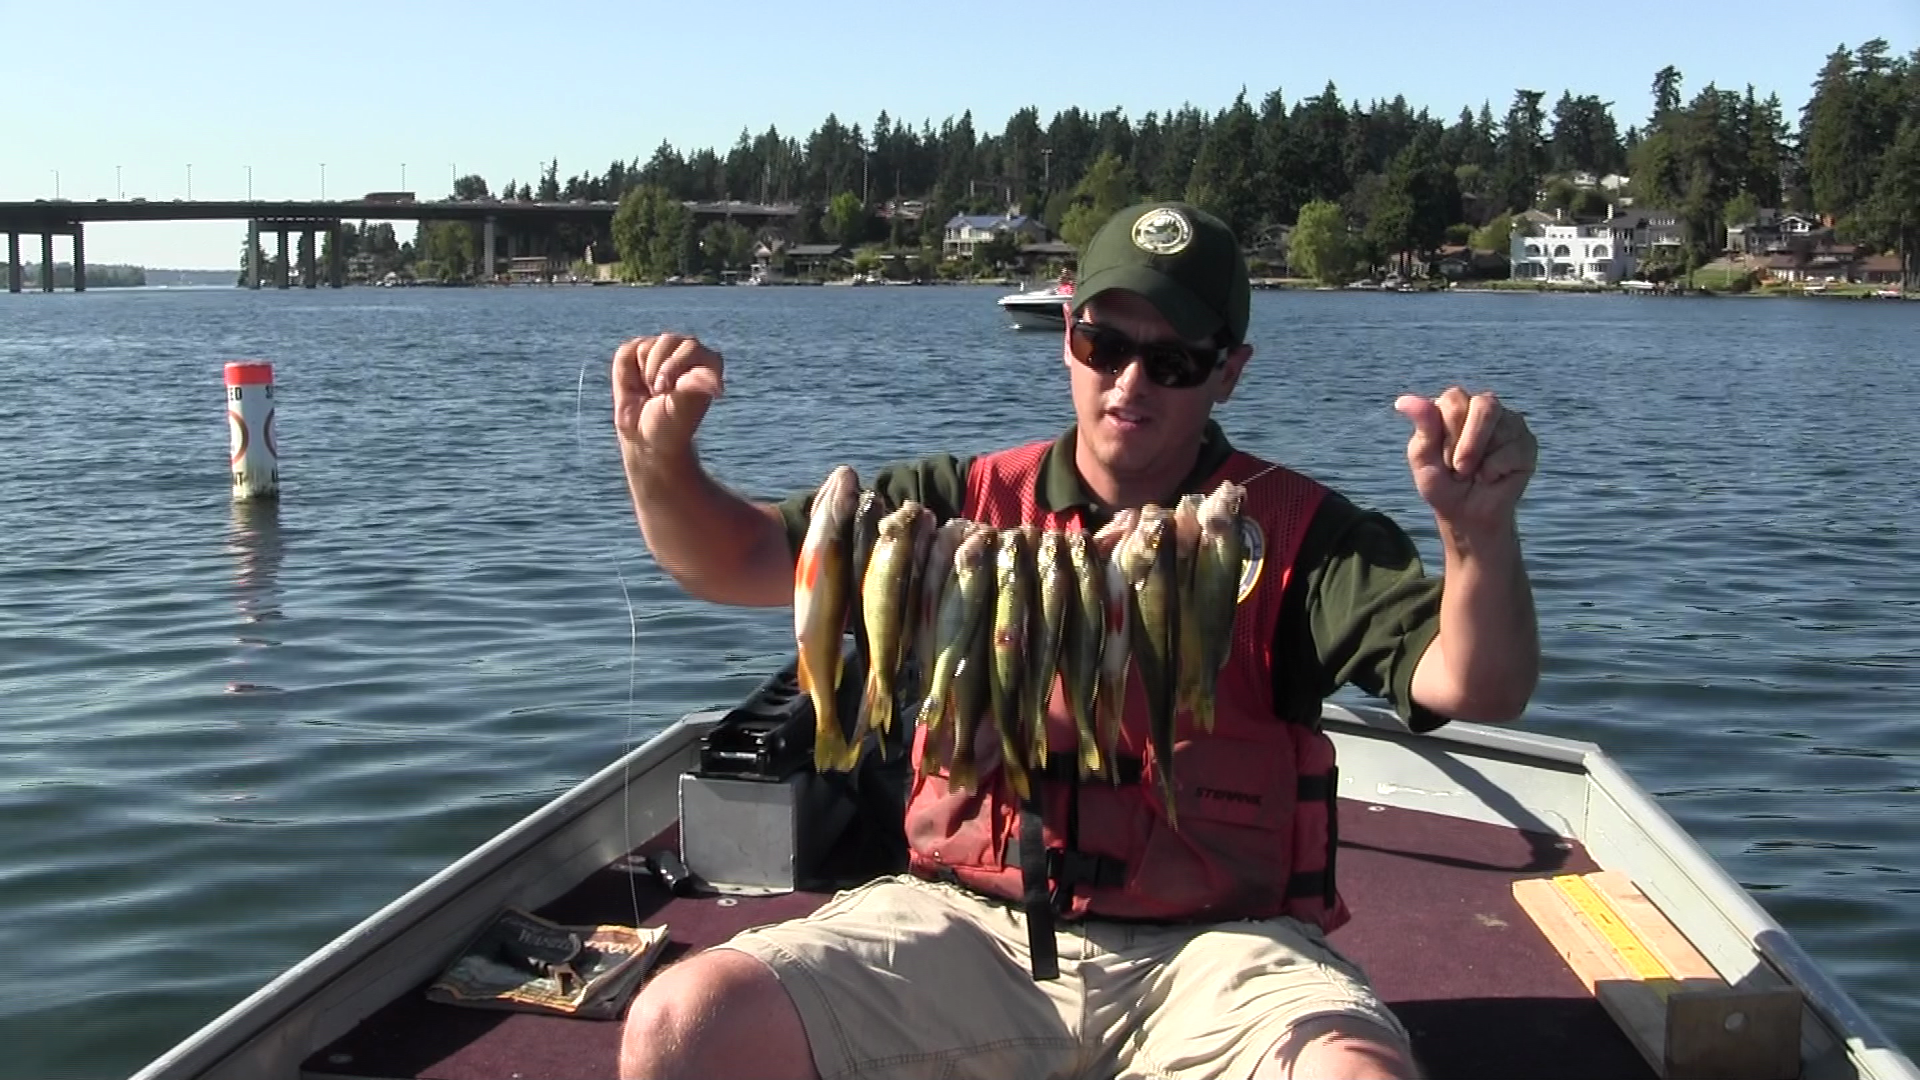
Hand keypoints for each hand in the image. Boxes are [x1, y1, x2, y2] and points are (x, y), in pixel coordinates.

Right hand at [612, 333, 724, 461]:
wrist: (645, 436)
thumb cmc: (671, 424)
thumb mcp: (683, 407)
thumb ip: (695, 387)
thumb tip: (716, 386)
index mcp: (708, 361)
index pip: (692, 349)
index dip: (675, 368)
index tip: (670, 392)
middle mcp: (687, 349)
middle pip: (668, 340)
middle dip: (659, 371)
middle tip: (659, 394)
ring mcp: (662, 349)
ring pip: (647, 346)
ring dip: (646, 373)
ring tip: (651, 390)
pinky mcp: (637, 351)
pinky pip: (628, 351)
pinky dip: (628, 372)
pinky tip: (637, 384)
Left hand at [1393, 388, 1535, 533]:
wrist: (1467, 515)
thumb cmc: (1443, 484)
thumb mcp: (1424, 458)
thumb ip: (1422, 427)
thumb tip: (1403, 401)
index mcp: (1454, 406)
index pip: (1454, 400)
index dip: (1448, 433)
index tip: (1443, 460)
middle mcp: (1483, 408)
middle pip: (1485, 405)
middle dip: (1468, 443)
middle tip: (1459, 470)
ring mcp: (1509, 423)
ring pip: (1502, 426)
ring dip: (1481, 459)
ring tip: (1474, 474)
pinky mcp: (1526, 442)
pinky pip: (1515, 449)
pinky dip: (1497, 470)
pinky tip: (1492, 477)